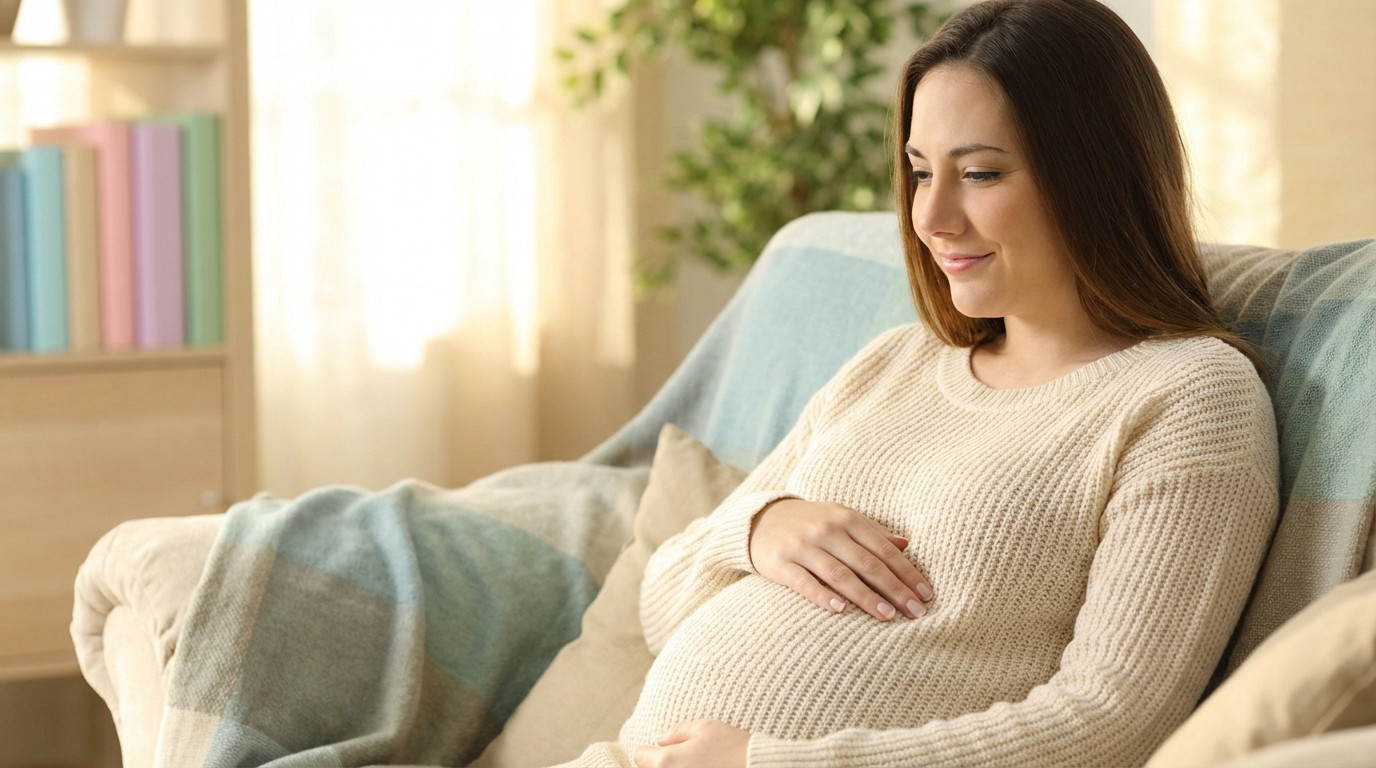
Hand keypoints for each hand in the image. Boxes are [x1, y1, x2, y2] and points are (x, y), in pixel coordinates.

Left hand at [633, 720, 748, 767]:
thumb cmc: (732, 747)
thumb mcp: (705, 728)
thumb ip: (677, 732)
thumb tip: (660, 739)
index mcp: (666, 761)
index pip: (640, 756)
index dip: (649, 751)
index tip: (659, 749)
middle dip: (658, 766)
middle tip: (678, 761)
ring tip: (691, 767)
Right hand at [749, 498, 933, 620]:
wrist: (760, 520)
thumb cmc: (810, 523)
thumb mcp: (840, 518)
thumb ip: (872, 532)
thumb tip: (906, 545)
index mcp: (846, 518)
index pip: (883, 549)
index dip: (907, 572)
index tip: (926, 594)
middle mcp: (826, 530)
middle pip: (867, 563)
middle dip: (895, 589)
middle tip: (916, 612)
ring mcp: (802, 547)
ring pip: (840, 574)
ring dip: (866, 597)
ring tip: (887, 616)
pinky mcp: (780, 564)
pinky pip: (805, 583)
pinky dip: (823, 596)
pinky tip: (841, 611)